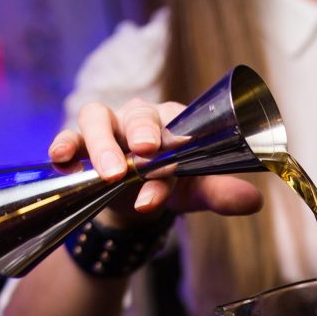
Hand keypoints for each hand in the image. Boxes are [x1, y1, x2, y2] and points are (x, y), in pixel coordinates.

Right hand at [47, 98, 263, 224]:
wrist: (134, 201)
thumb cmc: (169, 185)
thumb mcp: (195, 192)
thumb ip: (221, 193)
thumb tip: (254, 201)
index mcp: (173, 123)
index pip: (174, 131)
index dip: (171, 153)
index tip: (167, 179)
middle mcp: (139, 118)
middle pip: (138, 114)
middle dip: (140, 133)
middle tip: (143, 155)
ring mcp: (108, 127)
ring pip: (97, 119)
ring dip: (102, 144)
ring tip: (110, 174)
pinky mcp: (80, 142)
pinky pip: (69, 136)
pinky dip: (64, 144)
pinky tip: (61, 159)